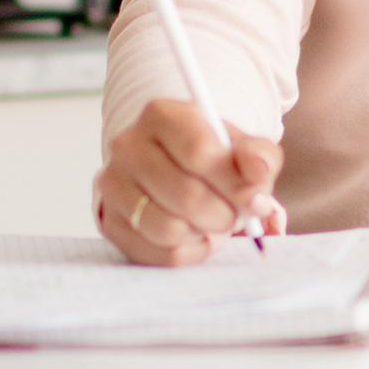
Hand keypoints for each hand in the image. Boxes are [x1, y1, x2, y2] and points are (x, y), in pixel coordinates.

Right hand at [95, 99, 286, 265]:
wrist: (176, 167)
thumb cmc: (214, 155)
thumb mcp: (242, 146)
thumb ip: (258, 157)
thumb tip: (259, 173)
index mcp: (161, 115)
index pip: (199, 153)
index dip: (234, 183)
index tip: (255, 197)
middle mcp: (128, 146)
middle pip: (186, 196)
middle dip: (224, 214)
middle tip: (237, 215)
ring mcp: (113, 185)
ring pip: (168, 230)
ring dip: (205, 235)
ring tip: (216, 223)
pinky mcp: (109, 221)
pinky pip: (156, 253)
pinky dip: (189, 252)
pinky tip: (198, 236)